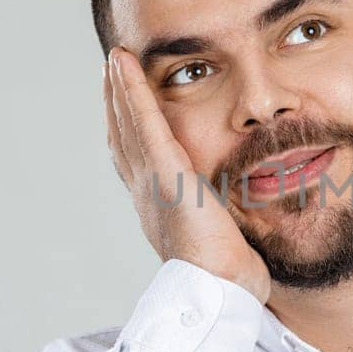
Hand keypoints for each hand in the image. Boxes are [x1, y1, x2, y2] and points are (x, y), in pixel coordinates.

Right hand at [103, 46, 271, 304]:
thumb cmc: (227, 279)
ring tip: (116, 59)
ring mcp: (151, 182)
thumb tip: (240, 228)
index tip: (125, 110)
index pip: (138, 161)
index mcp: (160, 208)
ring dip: (119, 89)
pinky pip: (145, 124)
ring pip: (129, 125)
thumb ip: (225, 224)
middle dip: (117, 104)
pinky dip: (132, 91)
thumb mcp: (224, 241)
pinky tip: (124, 64)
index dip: (129, 132)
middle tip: (112, 72)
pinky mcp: (165, 174)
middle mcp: (146, 193)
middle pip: (125, 137)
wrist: (218, 292)